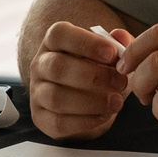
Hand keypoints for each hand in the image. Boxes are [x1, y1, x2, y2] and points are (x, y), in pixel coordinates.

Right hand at [29, 20, 131, 138]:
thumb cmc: (98, 69)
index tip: (112, 54)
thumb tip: (120, 36)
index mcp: (54, 41)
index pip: (59, 34)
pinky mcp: (41, 118)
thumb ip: (118, 44)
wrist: (89, 100)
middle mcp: (40, 64)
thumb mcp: (110, 54)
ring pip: (56, 97)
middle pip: (57, 67)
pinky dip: (85, 121)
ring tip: (117, 102)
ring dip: (91, 101)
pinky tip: (105, 116)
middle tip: (120, 82)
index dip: (86, 43)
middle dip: (93, 76)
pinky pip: (58, 122)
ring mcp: (37, 92)